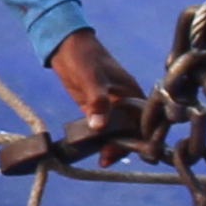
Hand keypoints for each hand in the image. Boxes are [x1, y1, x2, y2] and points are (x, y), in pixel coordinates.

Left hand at [43, 30, 160, 164]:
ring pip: (116, 132)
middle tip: (106, 158)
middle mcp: (124, 102)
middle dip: (123, 146)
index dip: (139, 136)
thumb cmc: (84, 57)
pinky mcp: (94, 110)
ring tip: (102, 159)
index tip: (127, 149)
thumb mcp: (91, 77)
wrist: (63, 47)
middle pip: (130, 130)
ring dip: (111, 145)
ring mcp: (109, 107)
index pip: (142, 120)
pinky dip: (99, 140)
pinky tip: (92, 150)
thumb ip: (98, 100)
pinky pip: (101, 129)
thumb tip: (100, 126)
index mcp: (131, 93)